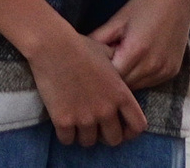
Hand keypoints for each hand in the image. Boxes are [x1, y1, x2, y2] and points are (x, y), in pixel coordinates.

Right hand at [25, 23, 145, 148]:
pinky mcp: (63, 121)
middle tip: (96, 126)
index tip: (121, 127)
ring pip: (89, 142)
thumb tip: (122, 76)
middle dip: (105, 135)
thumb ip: (118, 71)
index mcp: (120, 95)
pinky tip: (63, 122)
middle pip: (113, 140)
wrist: (52, 46)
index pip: (137, 127)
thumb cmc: (80, 46)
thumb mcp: (107, 56)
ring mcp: (85, 118)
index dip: (130, 131)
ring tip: (78, 122)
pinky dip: (66, 134)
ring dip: (84, 135)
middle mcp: (106, 110)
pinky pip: (67, 140)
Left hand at [90, 0, 189, 93]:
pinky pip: (150, 82)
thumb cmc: (144, 4)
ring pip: (137, 87)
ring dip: (127, 79)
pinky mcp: (172, 72)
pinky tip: (136, 61)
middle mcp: (152, 66)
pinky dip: (141, 76)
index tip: (92, 66)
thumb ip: (97, 40)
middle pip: (123, 86)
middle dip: (112, 78)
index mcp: (135, 53)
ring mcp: (164, 71)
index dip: (100, 73)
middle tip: (102, 66)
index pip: (110, 78)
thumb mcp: (118, 20)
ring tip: (119, 61)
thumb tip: (79, 54)